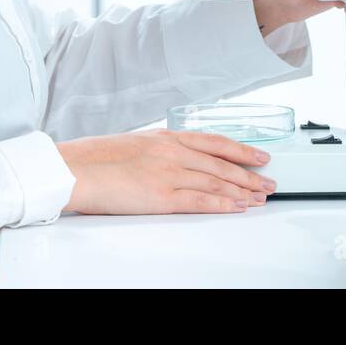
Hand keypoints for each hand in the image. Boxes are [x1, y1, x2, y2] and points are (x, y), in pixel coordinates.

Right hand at [57, 129, 276, 214]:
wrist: (74, 169)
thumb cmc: (95, 159)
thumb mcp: (134, 144)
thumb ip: (158, 151)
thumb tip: (175, 160)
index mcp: (165, 136)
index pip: (214, 141)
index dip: (241, 149)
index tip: (259, 156)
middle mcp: (171, 151)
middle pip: (222, 163)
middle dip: (250, 174)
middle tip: (270, 182)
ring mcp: (168, 173)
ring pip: (217, 181)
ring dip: (243, 191)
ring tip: (261, 198)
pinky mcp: (161, 196)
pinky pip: (200, 201)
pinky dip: (223, 204)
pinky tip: (237, 207)